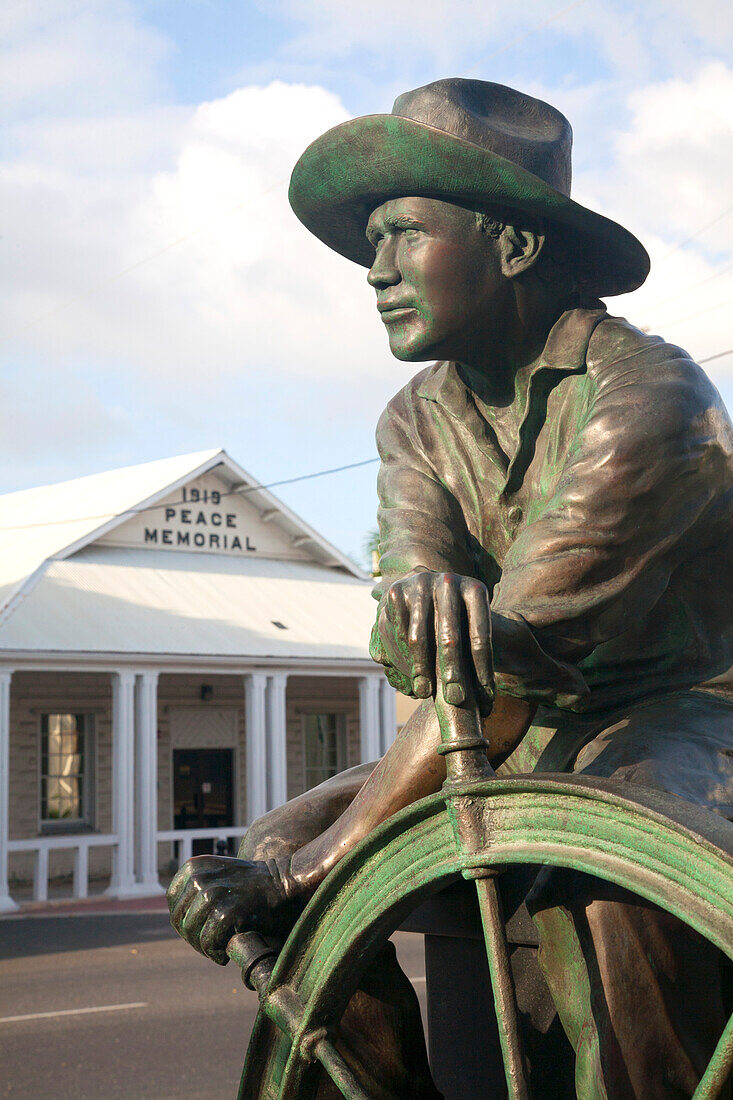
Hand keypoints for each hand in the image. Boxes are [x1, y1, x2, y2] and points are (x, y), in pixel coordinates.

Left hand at [167, 855, 296, 964]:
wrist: (284, 883)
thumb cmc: (253, 885)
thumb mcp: (219, 873)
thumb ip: (197, 887)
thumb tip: (178, 920)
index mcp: (194, 866)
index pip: (172, 901)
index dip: (183, 920)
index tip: (199, 928)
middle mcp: (199, 878)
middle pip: (180, 920)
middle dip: (193, 937)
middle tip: (212, 942)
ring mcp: (212, 894)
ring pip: (192, 933)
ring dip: (204, 947)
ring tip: (218, 947)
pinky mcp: (226, 912)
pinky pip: (208, 942)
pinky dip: (215, 953)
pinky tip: (224, 954)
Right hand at [373, 571, 493, 712]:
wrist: (431, 586)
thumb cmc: (462, 615)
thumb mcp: (478, 623)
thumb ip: (483, 650)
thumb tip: (489, 698)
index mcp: (476, 588)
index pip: (481, 636)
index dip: (482, 670)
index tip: (484, 699)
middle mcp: (448, 581)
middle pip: (450, 638)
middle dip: (452, 673)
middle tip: (455, 700)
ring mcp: (420, 583)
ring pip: (419, 638)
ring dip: (422, 670)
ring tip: (425, 694)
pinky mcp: (395, 590)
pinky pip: (398, 631)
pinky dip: (402, 654)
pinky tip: (409, 673)